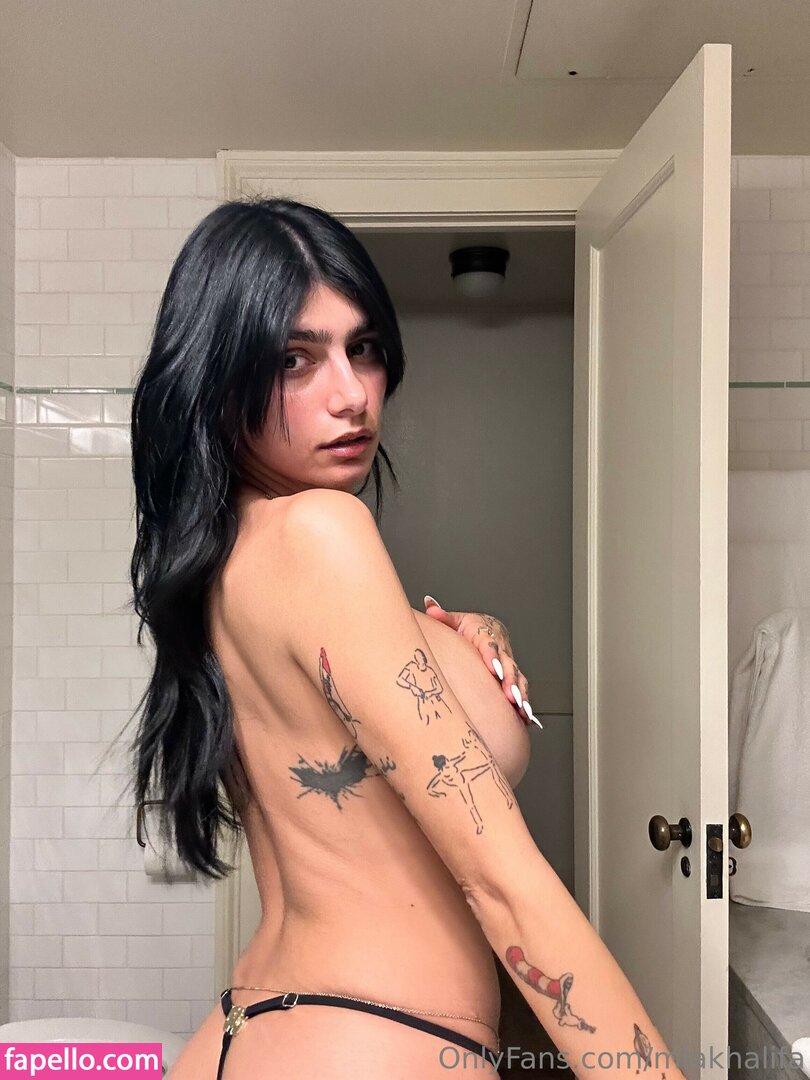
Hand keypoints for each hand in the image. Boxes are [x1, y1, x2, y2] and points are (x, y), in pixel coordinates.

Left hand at [422, 596, 541, 727]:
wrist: (488, 628)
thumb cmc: (470, 627)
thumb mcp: (456, 620)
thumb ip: (444, 617)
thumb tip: (430, 606)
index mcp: (487, 634)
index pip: (490, 644)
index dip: (492, 656)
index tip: (492, 667)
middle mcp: (501, 649)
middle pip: (508, 665)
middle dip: (510, 681)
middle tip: (510, 695)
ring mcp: (508, 664)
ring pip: (517, 679)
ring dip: (520, 694)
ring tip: (521, 709)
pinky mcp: (511, 677)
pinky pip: (520, 690)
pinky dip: (524, 704)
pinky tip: (526, 718)